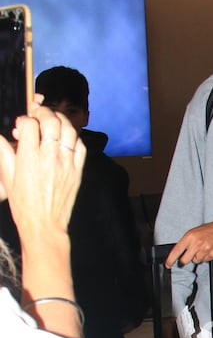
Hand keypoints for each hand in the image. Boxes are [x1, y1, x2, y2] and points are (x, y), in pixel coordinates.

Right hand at [0, 102, 84, 239]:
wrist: (44, 225)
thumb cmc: (24, 205)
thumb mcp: (7, 178)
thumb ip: (3, 153)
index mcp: (29, 159)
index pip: (29, 125)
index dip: (24, 120)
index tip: (21, 125)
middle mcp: (49, 158)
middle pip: (51, 121)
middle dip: (42, 112)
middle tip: (37, 114)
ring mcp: (66, 164)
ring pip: (68, 130)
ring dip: (60, 120)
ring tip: (52, 120)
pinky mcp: (77, 171)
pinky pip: (80, 146)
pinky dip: (73, 136)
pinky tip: (65, 137)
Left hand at [165, 220, 212, 266]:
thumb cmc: (207, 230)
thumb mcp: (193, 232)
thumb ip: (186, 242)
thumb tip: (178, 253)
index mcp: (190, 236)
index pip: (177, 250)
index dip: (171, 259)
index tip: (167, 265)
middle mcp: (197, 243)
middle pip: (185, 260)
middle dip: (185, 260)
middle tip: (189, 255)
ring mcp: (205, 249)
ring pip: (196, 261)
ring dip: (198, 257)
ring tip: (203, 248)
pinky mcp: (212, 254)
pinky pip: (205, 261)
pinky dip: (206, 257)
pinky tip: (209, 249)